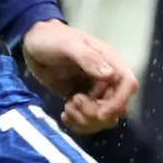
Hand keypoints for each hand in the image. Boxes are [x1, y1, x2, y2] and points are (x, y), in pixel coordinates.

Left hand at [17, 21, 138, 134]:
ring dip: (86, 120)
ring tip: (67, 107)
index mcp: (109, 61)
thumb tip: (110, 75)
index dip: (119, 102)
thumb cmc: (51, 38)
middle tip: (73, 103)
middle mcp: (107, 78)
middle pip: (118, 108)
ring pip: (104, 119)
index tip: (100, 112)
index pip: (128, 84)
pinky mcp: (82, 101)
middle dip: (97, 114)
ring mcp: (95, 91)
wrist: (34, 43)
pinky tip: (64, 113)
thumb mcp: (68, 44)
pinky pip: (89, 121)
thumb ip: (88, 58)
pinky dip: (78, 123)